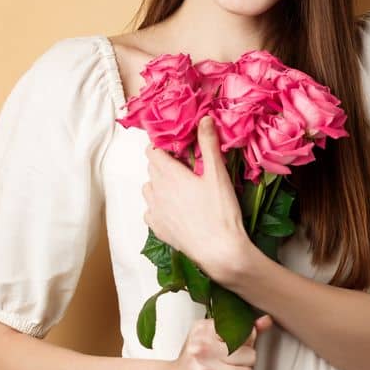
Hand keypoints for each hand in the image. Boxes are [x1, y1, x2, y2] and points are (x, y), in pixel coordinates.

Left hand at [143, 115, 249, 281]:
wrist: (218, 250)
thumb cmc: (220, 211)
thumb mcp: (218, 174)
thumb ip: (209, 144)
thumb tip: (204, 119)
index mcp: (169, 174)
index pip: (152, 151)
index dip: (163, 146)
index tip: (179, 147)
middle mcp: (155, 190)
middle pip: (152, 168)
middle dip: (165, 163)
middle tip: (187, 166)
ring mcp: (154, 210)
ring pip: (149, 189)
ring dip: (160, 184)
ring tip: (181, 188)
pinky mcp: (157, 228)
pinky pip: (151, 210)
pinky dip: (159, 206)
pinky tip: (176, 209)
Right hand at [152, 314, 273, 369]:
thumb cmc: (190, 363)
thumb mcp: (210, 339)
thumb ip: (240, 330)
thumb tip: (267, 320)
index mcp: (204, 330)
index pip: (244, 332)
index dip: (245, 343)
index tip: (232, 348)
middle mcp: (203, 347)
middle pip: (250, 355)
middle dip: (244, 363)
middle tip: (227, 366)